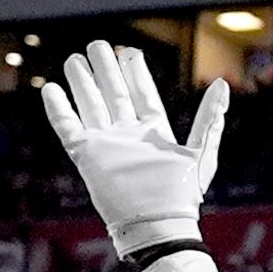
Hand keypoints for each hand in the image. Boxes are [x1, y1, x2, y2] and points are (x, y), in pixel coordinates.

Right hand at [36, 43, 228, 258]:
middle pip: (113, 95)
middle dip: (105, 70)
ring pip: (90, 105)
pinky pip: (68, 127)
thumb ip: (210, 119)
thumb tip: (222, 84)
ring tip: (75, 59)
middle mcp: (128, 136)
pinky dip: (59, 109)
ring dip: (83, 82)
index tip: (129, 52)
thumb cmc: (181, 196)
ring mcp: (106, 145)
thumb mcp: (202, 153)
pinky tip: (51, 89)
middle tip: (97, 46)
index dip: (135, 73)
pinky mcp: (86, 156)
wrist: (157, 225)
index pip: (141, 94)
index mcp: (153, 133)